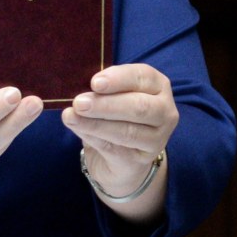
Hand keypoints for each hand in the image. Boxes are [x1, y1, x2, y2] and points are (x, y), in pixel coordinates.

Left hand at [61, 64, 177, 210]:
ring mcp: (157, 138)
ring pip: (128, 131)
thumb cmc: (115, 113)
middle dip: (106, 104)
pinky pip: (116, 148)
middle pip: (139, 106)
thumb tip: (79, 91)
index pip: (142, 76)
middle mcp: (164, 111)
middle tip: (79, 103)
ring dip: (96, 124)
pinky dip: (93, 137)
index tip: (94, 82)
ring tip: (71, 117)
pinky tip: (77, 129)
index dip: (118, 78)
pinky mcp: (143, 160)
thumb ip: (100, 90)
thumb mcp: (112, 95)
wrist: (121, 154)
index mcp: (157, 85)